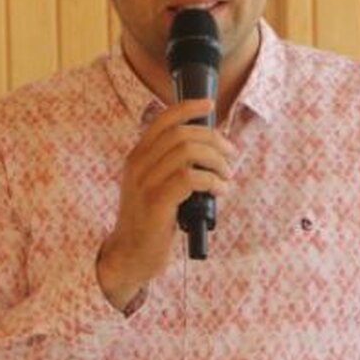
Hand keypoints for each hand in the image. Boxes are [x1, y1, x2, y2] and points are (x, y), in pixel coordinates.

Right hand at [97, 99, 235, 311]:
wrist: (129, 254)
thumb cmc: (149, 222)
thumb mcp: (153, 186)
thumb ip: (170, 166)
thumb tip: (208, 150)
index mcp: (137, 157)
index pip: (162, 120)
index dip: (188, 108)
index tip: (210, 105)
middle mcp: (138, 165)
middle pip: (181, 133)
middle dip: (214, 139)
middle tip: (230, 155)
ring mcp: (145, 183)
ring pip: (187, 152)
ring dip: (216, 161)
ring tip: (225, 177)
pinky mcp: (157, 203)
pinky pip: (190, 178)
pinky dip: (212, 181)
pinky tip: (219, 191)